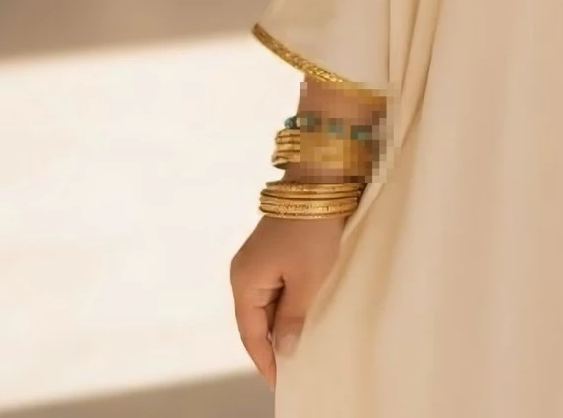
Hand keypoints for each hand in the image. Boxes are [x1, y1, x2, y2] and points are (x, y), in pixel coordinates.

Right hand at [229, 214, 345, 388]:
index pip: (251, 334)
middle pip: (257, 320)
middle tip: (294, 369)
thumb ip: (293, 318)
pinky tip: (304, 315)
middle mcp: (244, 272)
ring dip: (283, 323)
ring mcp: (258, 260)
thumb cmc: (312, 229)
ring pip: (268, 304)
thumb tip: (284, 351)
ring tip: (301, 347)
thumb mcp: (307, 279)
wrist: (318, 179)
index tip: (280, 383)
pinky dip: (288, 304)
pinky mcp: (273, 251)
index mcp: (245, 281)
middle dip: (274, 344)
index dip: (265, 361)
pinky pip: (276, 287)